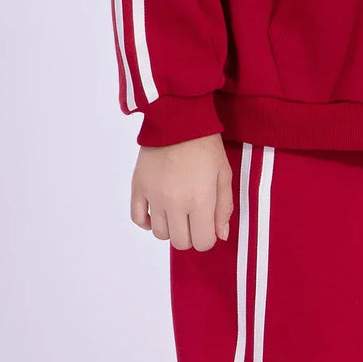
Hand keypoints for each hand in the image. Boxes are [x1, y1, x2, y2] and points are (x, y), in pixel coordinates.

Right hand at [131, 132, 233, 250]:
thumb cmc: (207, 146)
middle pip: (180, 242)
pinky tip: (158, 212)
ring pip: (160, 234)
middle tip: (195, 216)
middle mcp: (174, 203)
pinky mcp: (138, 187)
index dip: (208, 236)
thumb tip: (220, 235)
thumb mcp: (224, 173)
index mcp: (199, 200)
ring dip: (171, 228)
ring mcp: (154, 196)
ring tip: (178, 210)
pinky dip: (147, 222)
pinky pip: (137, 219)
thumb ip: (224, 207)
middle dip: (191, 234)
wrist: (179, 119)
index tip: (209, 224)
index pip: (202, 242)